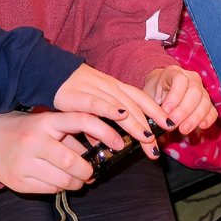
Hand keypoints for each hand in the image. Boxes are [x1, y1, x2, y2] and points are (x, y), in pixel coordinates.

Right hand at [0, 110, 126, 193]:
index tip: (119, 142)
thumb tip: (100, 151)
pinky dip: (60, 187)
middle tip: (91, 171)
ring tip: (78, 179)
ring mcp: (24, 162)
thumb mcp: (46, 124)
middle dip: (88, 171)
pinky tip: (58, 180)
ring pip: (63, 180)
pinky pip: (49, 189)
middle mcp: (34, 140)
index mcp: (45, 121)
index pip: (81, 120)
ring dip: (76, 182)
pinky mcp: (17, 181)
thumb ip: (71, 135)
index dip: (105, 131)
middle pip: (73, 162)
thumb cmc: (23, 129)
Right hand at [52, 63, 173, 154]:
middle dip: (148, 127)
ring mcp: (95, 89)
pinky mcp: (78, 95)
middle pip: (134, 107)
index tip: (170, 126)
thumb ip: (105, 122)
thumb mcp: (95, 103)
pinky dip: (109, 109)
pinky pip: (97, 102)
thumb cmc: (75, 91)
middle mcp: (110, 87)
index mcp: (116, 87)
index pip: (141, 98)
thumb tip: (114, 144)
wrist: (50, 72)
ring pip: (120, 106)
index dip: (157, 111)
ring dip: (135, 124)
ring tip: (146, 139)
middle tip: (156, 147)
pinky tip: (120, 117)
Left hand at [143, 65, 216, 136]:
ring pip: (204, 102)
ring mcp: (202, 89)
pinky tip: (201, 126)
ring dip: (194, 118)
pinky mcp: (207, 102)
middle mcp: (192, 78)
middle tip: (173, 124)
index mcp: (175, 72)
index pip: (180, 80)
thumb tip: (159, 119)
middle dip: (183, 111)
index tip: (165, 111)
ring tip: (183, 129)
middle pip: (194, 92)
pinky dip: (208, 118)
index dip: (174, 97)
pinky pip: (212, 110)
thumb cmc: (155, 92)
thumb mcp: (150, 94)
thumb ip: (154, 104)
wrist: (161, 90)